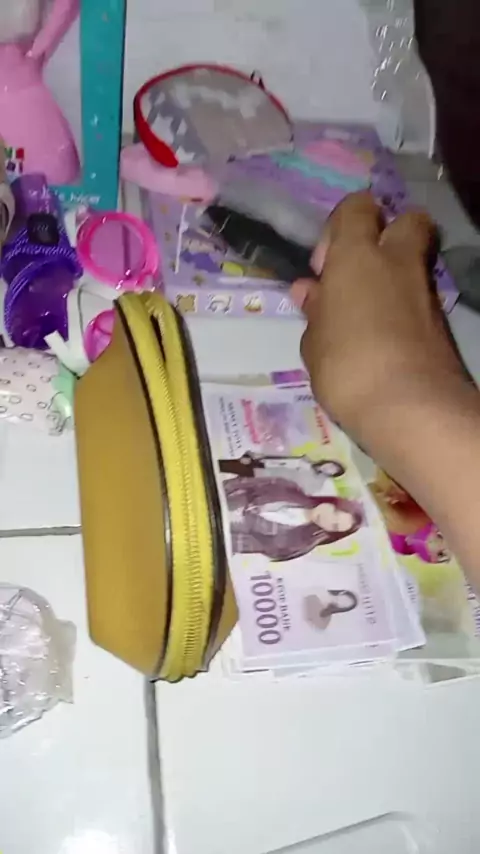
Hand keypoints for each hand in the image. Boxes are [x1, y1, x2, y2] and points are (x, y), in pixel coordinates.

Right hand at [295, 191, 467, 449]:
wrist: (411, 408)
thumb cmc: (347, 366)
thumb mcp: (314, 342)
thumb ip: (315, 311)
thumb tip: (310, 291)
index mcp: (357, 257)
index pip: (356, 208)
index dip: (340, 227)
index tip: (324, 267)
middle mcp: (397, 263)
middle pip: (407, 221)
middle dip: (386, 236)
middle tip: (357, 274)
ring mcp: (425, 293)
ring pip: (412, 265)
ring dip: (390, 280)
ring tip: (360, 319)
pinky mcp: (440, 324)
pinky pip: (418, 301)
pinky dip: (402, 310)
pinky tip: (379, 342)